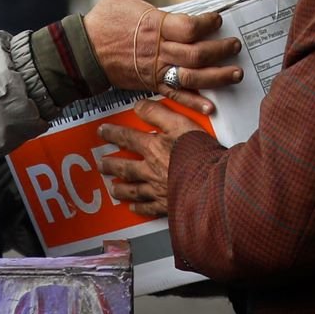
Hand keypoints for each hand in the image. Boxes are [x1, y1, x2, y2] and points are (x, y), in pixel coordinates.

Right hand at [83, 0, 242, 112]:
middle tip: (235, 45)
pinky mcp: (150, 84)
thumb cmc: (103, 19)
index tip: (218, 20)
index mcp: (154, 25)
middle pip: (196, 54)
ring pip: (191, 77)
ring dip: (216, 77)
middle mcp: (157, 50)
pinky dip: (193, 102)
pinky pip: (175, 95)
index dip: (209, 23)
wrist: (82, 52)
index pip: (190, 27)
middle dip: (221, 50)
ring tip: (235, 74)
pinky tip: (210, 106)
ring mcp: (154, 70)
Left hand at [95, 98, 210, 217]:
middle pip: (125, 167)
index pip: (127, 138)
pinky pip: (149, 208)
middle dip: (111, 165)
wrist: (213, 183)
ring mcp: (157, 189)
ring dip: (121, 189)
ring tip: (113, 188)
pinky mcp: (167, 205)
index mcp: (153, 149)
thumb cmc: (200, 154)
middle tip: (101, 165)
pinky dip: (140, 208)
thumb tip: (140, 105)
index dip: (113, 134)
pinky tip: (134, 208)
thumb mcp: (180, 123)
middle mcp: (151, 170)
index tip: (102, 132)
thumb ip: (158, 113)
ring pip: (133, 190)